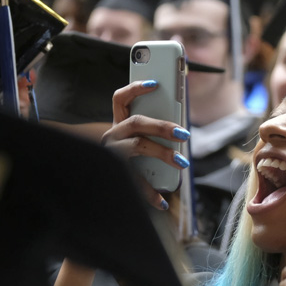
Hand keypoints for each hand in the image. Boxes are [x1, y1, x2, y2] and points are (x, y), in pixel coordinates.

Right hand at [101, 80, 189, 209]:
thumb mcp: (141, 142)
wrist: (101, 191)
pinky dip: (151, 193)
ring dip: (163, 153)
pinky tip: (163, 202)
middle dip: (162, 125)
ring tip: (182, 162)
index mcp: (118, 124)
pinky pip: (135, 181)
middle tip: (184, 133)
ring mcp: (111, 155)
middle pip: (136, 122)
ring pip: (138, 146)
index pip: (120, 99)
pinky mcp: (114, 174)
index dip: (136, 88)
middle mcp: (111, 136)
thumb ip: (155, 132)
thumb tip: (180, 132)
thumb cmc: (131, 161)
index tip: (155, 83)